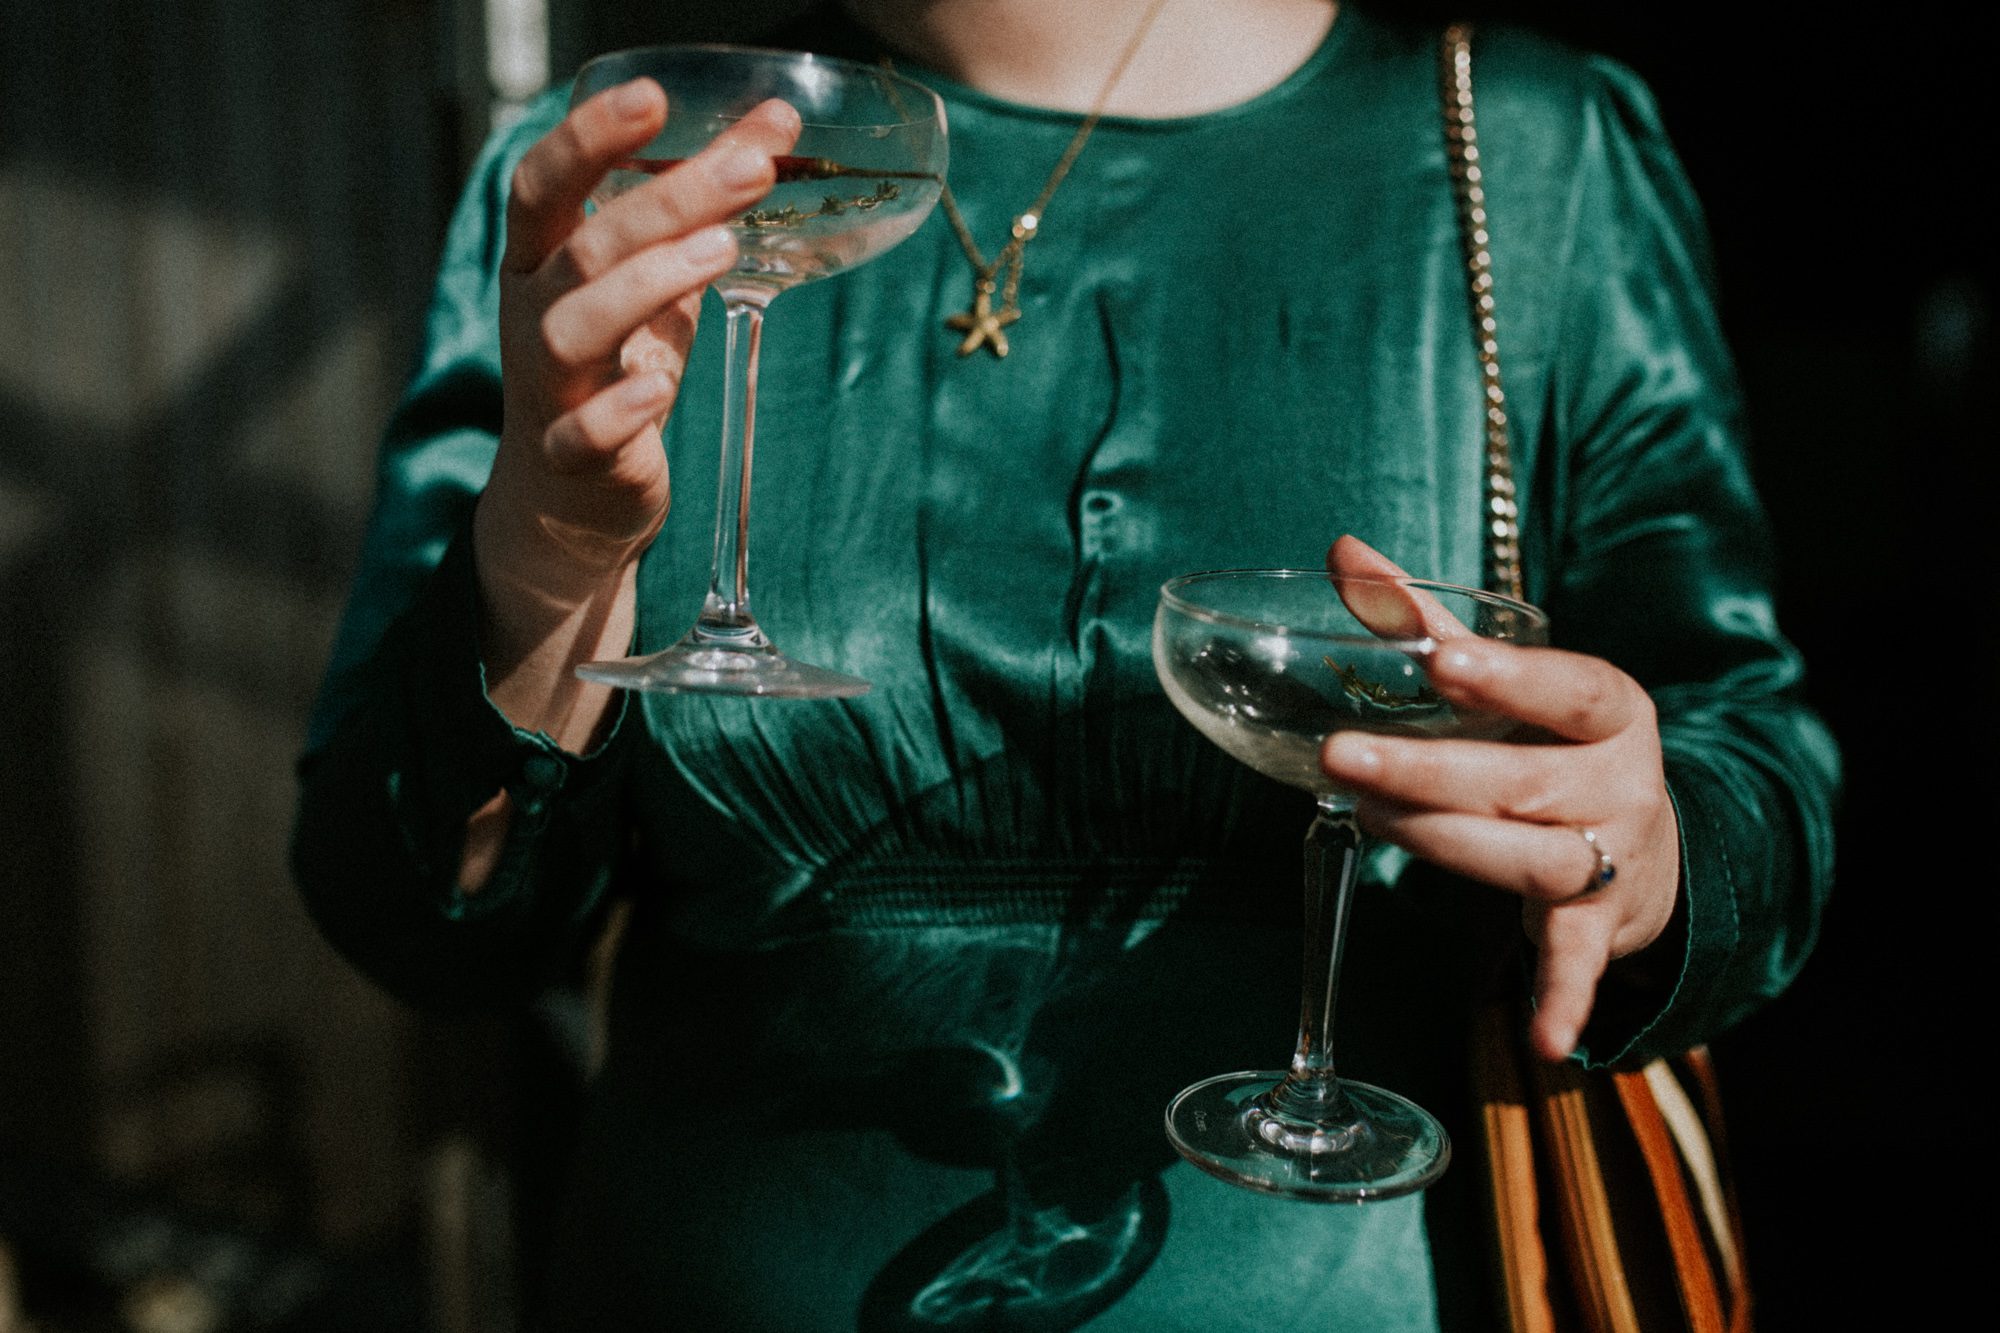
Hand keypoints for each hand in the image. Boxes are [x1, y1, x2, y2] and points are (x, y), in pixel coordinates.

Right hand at [469, 80, 798, 739]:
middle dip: (663, 202)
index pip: (544, 183)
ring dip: (647, 285)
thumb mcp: (657, 280)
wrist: (569, 501)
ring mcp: (547, 390)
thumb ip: (704, 206)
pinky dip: (619, 407)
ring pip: (574, 329)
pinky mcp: (571, 460)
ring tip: (723, 250)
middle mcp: (532, 317)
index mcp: (542, 262)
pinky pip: (582, 432)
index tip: (651, 95)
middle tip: (748, 170)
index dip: (589, 137)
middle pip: (583, 248)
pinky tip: (660, 385)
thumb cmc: (614, 367)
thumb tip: (776, 124)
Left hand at [1318, 536, 1680, 1061]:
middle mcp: (1619, 782)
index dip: (1508, 680)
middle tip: (1340, 759)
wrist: (1648, 839)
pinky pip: (1581, 961)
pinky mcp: (1599, 924)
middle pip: (1523, 783)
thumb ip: (1424, 624)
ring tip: (1363, 820)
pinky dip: (1564, 999)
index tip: (1441, 666)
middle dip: (1428, 773)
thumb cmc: (1551, 741)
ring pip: (1533, 860)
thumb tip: (1341, 552)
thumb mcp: (1508, 681)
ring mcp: (1613, 856)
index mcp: (1607, 708)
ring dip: (1445, 844)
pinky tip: (1545, 1040)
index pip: (1568, 689)